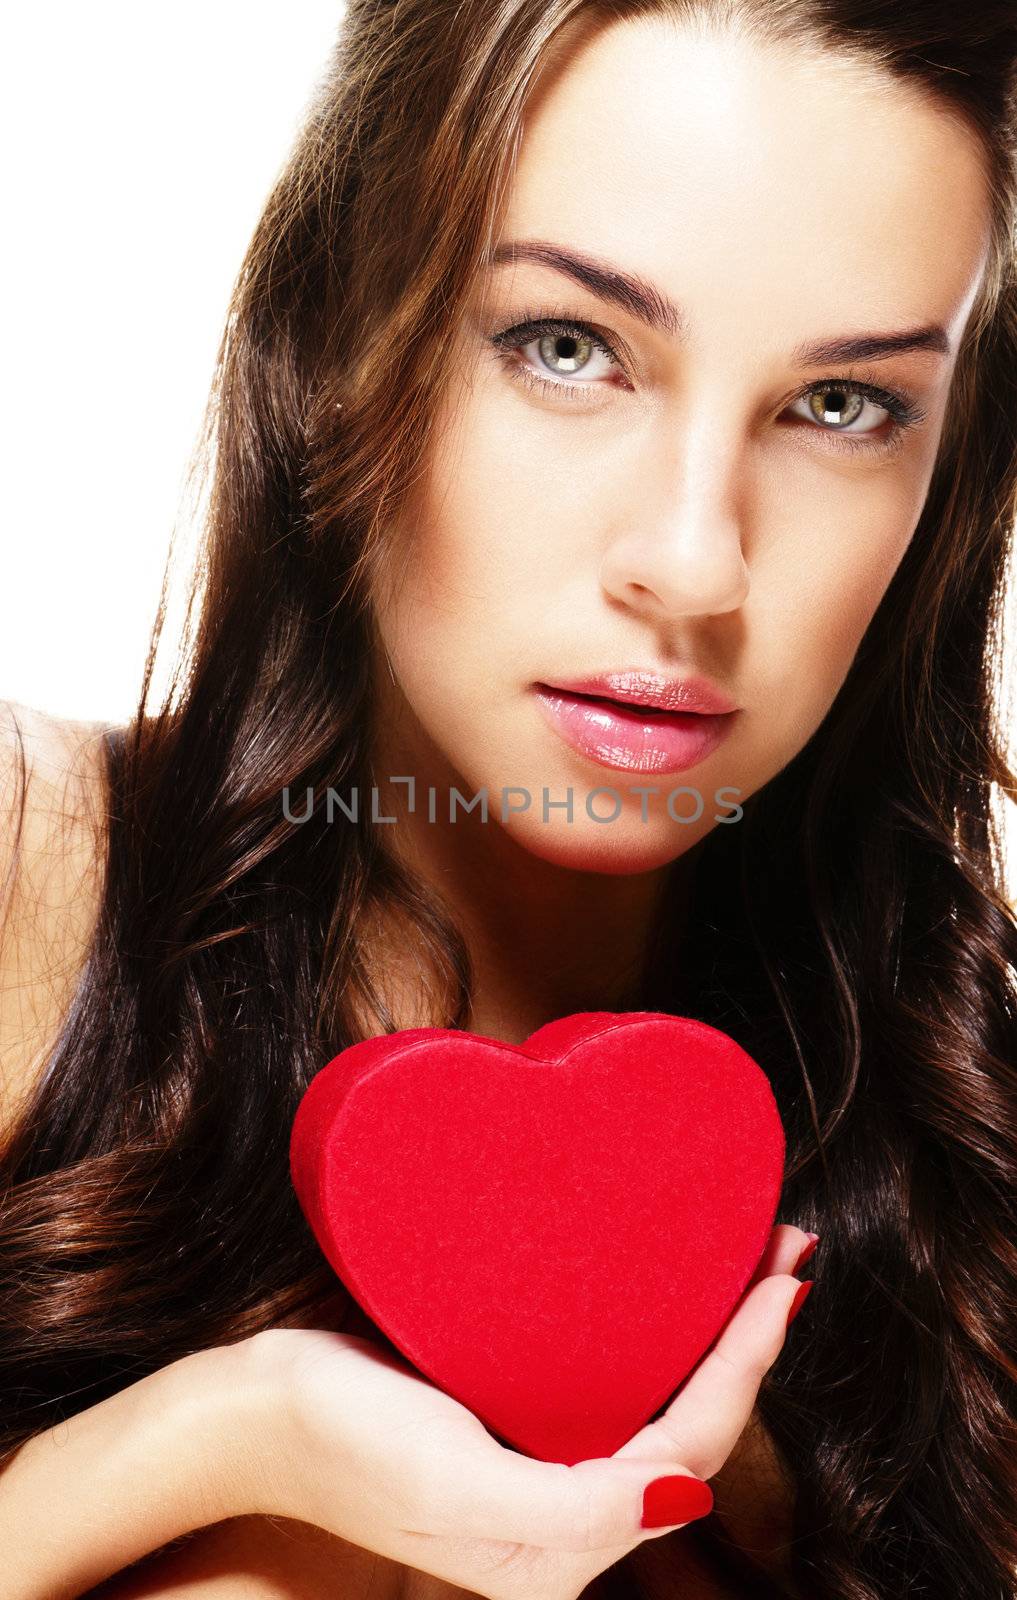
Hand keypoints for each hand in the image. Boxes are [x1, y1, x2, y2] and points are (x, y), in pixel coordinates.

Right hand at [233, 1224, 812, 1599]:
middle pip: (690, 1425)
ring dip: (709, 1327)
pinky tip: (662, 1281)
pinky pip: (606, 1377)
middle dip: (745, 1340)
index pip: (690, 1450)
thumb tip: (685, 1490)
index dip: (747, 1366)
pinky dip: (652, 1329)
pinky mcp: (511, 1419)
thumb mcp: (458, 1492)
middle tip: (783, 1250)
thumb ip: (574, 1511)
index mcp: (563, 1551)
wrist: (251, 1414)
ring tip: (746, 1253)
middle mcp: (566, 1518)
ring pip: (655, 1395)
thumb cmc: (345, 1448)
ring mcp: (539, 1465)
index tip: (785, 1282)